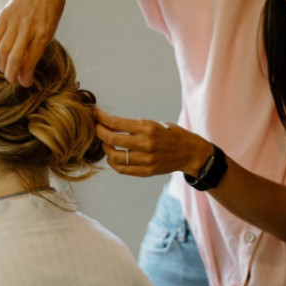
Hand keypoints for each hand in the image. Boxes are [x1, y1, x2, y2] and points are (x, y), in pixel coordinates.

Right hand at [0, 0, 68, 86]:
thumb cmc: (52, 7)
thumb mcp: (51, 27)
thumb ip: (38, 45)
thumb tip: (26, 67)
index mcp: (44, 33)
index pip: (30, 61)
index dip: (25, 76)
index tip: (25, 84)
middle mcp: (28, 27)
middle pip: (14, 58)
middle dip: (11, 75)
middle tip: (12, 81)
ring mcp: (15, 20)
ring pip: (2, 50)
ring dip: (2, 65)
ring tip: (5, 71)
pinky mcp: (4, 14)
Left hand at [96, 109, 212, 176]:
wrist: (190, 152)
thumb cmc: (171, 134)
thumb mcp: (155, 124)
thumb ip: (134, 126)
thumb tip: (109, 123)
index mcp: (148, 128)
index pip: (116, 123)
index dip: (102, 118)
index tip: (95, 114)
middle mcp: (146, 144)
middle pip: (112, 139)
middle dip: (99, 132)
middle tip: (96, 128)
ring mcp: (146, 159)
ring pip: (114, 156)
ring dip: (105, 148)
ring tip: (105, 143)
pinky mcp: (147, 171)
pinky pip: (122, 169)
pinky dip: (113, 163)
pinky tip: (112, 156)